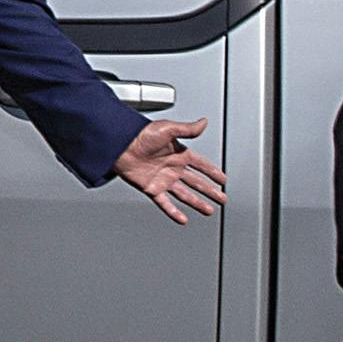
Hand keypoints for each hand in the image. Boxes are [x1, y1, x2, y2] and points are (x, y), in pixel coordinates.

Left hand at [104, 115, 225, 224]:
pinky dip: (174, 212)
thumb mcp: (167, 128)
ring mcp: (163, 179)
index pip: (202, 165)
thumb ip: (187, 129)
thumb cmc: (139, 134)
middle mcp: (173, 168)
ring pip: (185, 194)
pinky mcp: (152, 188)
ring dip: (198, 203)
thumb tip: (203, 122)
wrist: (119, 145)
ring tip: (209, 210)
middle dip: (211, 191)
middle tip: (222, 198)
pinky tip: (182, 219)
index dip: (213, 172)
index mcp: (179, 153)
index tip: (223, 179)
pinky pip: (165, 203)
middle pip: (197, 182)